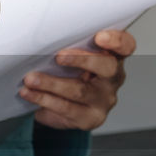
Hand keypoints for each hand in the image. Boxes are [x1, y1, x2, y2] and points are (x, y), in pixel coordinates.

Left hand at [18, 29, 134, 130]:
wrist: (59, 106)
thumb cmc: (67, 73)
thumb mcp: (71, 55)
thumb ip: (69, 45)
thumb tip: (42, 37)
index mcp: (113, 57)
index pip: (125, 46)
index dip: (117, 41)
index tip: (99, 37)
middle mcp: (112, 79)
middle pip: (108, 67)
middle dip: (82, 60)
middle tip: (58, 57)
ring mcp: (103, 101)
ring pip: (80, 90)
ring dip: (51, 83)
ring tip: (31, 79)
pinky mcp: (89, 118)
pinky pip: (66, 108)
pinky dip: (44, 99)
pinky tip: (29, 94)